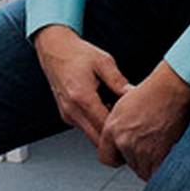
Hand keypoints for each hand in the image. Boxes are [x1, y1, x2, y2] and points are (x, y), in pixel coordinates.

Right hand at [32, 24, 130, 154]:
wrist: (54, 50)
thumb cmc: (77, 54)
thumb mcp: (103, 62)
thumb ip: (119, 82)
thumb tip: (134, 94)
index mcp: (82, 97)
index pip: (104, 127)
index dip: (121, 132)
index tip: (135, 130)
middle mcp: (72, 110)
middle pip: (97, 140)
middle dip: (115, 140)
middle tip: (131, 133)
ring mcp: (68, 115)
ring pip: (91, 136)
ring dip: (106, 133)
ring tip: (120, 119)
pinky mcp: (67, 115)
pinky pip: (85, 128)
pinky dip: (97, 125)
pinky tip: (107, 112)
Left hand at [97, 62, 189, 180]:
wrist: (173, 88)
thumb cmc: (155, 90)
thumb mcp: (125, 103)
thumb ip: (118, 123)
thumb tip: (120, 133)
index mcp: (113, 128)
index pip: (106, 157)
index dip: (117, 157)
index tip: (125, 155)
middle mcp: (125, 141)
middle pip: (129, 165)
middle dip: (139, 159)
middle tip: (151, 145)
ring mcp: (143, 150)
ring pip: (143, 171)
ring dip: (151, 164)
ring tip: (161, 148)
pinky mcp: (161, 154)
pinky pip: (158, 172)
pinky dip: (163, 167)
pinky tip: (169, 154)